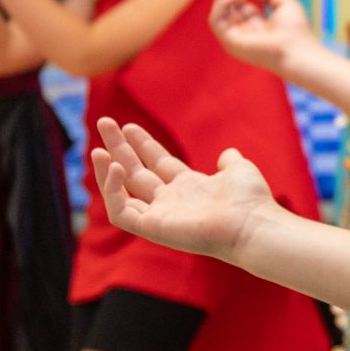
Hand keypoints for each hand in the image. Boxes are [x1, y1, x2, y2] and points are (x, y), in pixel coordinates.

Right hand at [91, 116, 279, 263]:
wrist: (252, 224)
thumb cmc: (250, 201)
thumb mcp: (239, 170)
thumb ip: (230, 161)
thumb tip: (228, 152)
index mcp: (188, 187)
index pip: (156, 162)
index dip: (142, 144)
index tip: (128, 125)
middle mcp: (170, 202)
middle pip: (135, 172)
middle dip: (118, 147)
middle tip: (103, 121)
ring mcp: (159, 216)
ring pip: (121, 193)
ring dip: (106, 171)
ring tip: (97, 149)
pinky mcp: (152, 229)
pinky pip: (121, 213)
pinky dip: (113, 192)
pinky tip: (115, 168)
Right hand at [209, 0, 313, 72]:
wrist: (297, 50)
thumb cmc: (296, 30)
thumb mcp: (284, 3)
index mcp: (256, 24)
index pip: (238, 5)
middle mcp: (244, 31)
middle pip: (226, 8)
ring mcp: (236, 38)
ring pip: (218, 14)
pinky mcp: (230, 42)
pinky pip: (216, 21)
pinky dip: (221, 5)